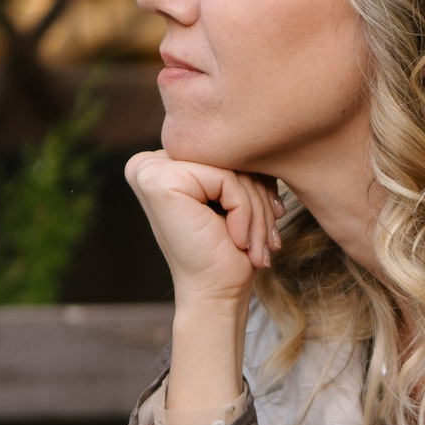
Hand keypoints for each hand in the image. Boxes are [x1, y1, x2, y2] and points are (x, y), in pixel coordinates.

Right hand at [125, 150, 280, 306]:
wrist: (216, 296)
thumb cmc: (229, 252)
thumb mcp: (236, 197)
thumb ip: (236, 162)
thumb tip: (266, 128)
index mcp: (161, 163)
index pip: (226, 151)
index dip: (257, 180)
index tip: (276, 215)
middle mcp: (148, 162)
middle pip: (228, 155)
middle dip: (260, 195)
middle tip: (271, 238)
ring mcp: (150, 169)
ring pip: (232, 167)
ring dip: (258, 209)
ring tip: (260, 245)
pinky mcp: (161, 180)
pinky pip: (227, 179)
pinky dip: (245, 213)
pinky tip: (238, 241)